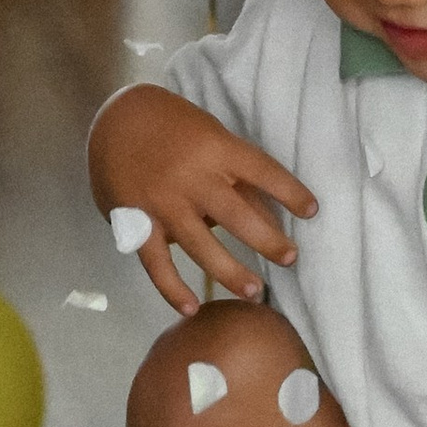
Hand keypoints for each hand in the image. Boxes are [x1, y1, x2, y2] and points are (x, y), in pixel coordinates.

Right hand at [91, 85, 316, 317]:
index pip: (263, 171)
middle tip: (290, 259)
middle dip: (268, 241)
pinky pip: (157, 263)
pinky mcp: (137, 223)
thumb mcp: (209, 133)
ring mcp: (163, 203)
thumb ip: (233, 171)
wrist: (114, 119)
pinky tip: (191, 307)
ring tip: (253, 291)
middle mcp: (192, 177)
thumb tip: (267, 212)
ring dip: (230, 272)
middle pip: (238, 215)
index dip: (290, 192)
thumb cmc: (172, 125)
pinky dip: (172, 289)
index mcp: (215, 148)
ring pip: (201, 246)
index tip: (312, 211)